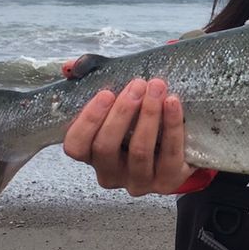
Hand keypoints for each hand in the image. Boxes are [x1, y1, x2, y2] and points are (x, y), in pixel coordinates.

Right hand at [62, 77, 194, 194]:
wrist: (179, 142)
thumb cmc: (137, 119)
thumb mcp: (114, 101)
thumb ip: (89, 80)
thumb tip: (69, 67)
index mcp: (91, 156)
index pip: (76, 146)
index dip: (88, 120)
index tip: (106, 93)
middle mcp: (110, 174)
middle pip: (106, 147)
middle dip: (122, 112)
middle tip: (138, 84)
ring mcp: (139, 182)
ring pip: (139, 151)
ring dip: (148, 115)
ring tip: (157, 88)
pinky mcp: (167, 182)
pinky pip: (169, 154)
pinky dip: (172, 125)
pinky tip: (173, 103)